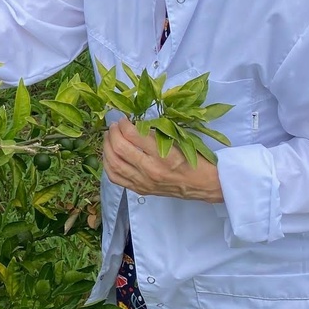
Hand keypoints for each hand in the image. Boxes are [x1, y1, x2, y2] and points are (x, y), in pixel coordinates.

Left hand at [102, 118, 222, 202]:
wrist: (202, 185)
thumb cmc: (193, 160)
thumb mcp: (178, 141)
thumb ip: (154, 134)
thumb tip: (133, 124)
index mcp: (163, 155)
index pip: (134, 135)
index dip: (124, 124)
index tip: (123, 119)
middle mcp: (151, 170)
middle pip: (120, 148)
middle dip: (112, 133)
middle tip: (114, 126)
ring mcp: (143, 182)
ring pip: (114, 163)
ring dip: (106, 147)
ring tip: (109, 137)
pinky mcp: (140, 190)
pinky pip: (115, 178)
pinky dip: (108, 164)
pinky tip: (109, 155)